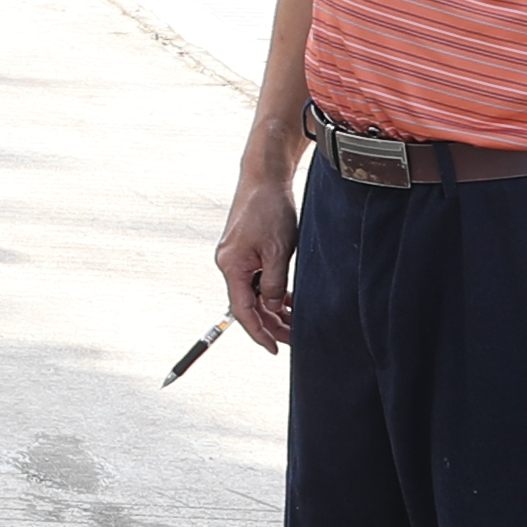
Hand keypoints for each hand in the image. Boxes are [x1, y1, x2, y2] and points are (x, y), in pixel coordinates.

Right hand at [216, 158, 300, 349]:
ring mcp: (237, 257)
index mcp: (231, 266)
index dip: (258, 333)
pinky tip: (288, 300)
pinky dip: (272, 292)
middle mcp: (229, 264)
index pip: (242, 311)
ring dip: (273, 309)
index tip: (274, 349)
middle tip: (295, 338)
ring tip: (296, 322)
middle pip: (248, 304)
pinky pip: (257, 279)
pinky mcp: (246, 250)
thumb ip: (274, 283)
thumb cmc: (270, 210)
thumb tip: (272, 308)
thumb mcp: (278, 250)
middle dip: (270, 324)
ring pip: (254, 293)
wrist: (264, 178)